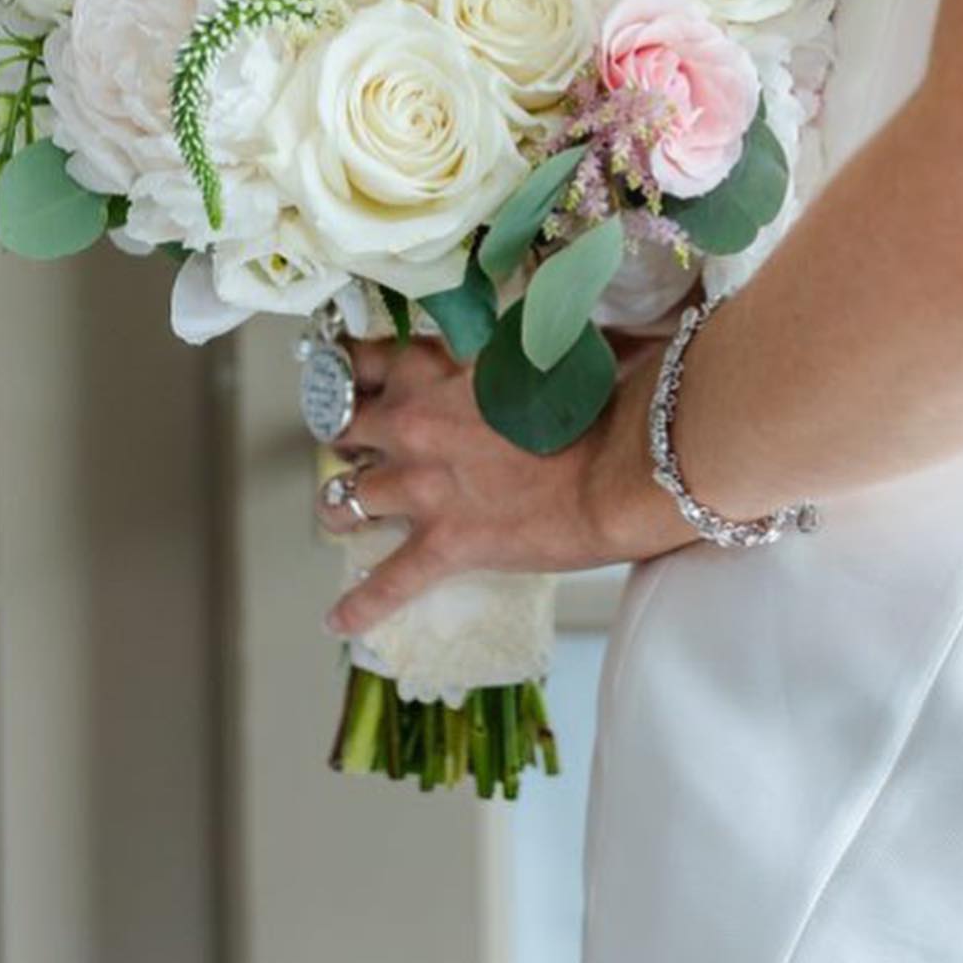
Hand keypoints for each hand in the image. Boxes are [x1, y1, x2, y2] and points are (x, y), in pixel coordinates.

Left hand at [319, 335, 691, 638]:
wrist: (622, 463)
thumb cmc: (596, 397)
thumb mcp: (537, 345)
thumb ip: (501, 347)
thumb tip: (506, 344)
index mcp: (433, 366)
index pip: (364, 362)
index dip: (355, 375)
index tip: (353, 381)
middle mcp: (412, 422)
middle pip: (344, 426)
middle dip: (347, 436)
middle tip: (355, 444)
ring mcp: (421, 487)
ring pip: (346, 498)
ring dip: (341, 505)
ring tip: (342, 513)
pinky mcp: (443, 544)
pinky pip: (386, 584)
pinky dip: (360, 604)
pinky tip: (339, 619)